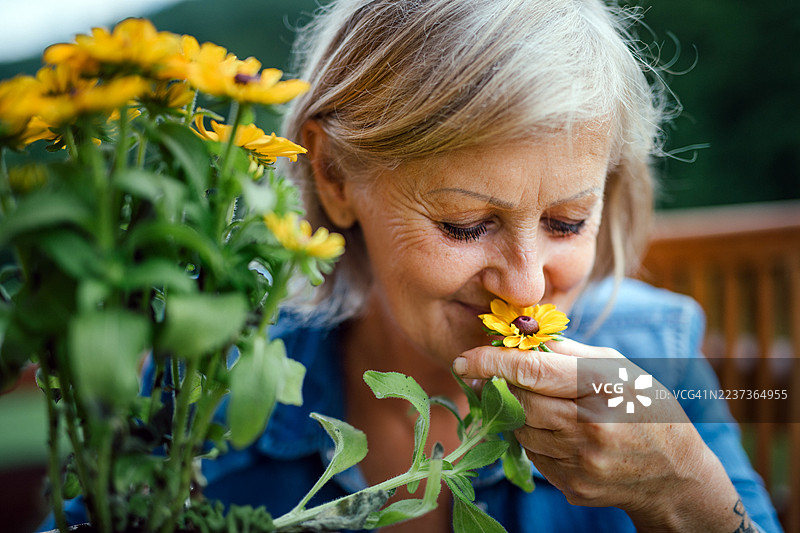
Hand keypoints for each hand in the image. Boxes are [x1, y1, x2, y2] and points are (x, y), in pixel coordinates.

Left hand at [453, 338, 744, 531]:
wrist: (676, 475)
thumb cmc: (645, 406)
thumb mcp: (617, 367)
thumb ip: (568, 351)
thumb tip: (521, 336)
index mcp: (602, 385)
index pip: (532, 372)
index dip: (492, 364)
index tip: (464, 360)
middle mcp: (592, 425)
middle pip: (521, 402)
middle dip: (500, 389)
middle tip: (487, 379)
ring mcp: (583, 460)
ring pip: (522, 431)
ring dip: (519, 416)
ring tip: (541, 408)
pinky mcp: (575, 485)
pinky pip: (534, 457)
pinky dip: (536, 442)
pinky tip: (559, 435)